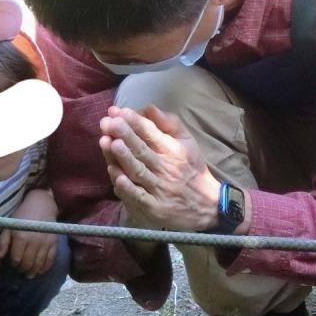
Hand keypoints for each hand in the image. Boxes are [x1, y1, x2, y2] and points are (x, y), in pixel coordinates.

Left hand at [0, 189, 59, 276]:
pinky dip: (45, 267)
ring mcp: (45, 243)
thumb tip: (0, 257)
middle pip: (28, 263)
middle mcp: (34, 242)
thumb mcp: (9, 226)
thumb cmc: (22, 216)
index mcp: (21, 238)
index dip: (13, 265)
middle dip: (23, 269)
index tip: (12, 266)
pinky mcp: (54, 243)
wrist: (42, 205)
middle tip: (20, 271)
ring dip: (34, 271)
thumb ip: (3, 242)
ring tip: (30, 275)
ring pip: (39, 264)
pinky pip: (50, 259)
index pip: (16, 258)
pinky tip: (41, 271)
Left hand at [99, 105, 222, 231]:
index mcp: (173, 150)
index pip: (151, 133)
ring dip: (123, 157)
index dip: (135, 122)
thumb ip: (169, 124)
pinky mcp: (154, 207)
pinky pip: (139, 196)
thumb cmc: (192, 169)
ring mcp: (159, 189)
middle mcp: (166, 168)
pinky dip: (128, 187)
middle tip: (109, 122)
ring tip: (108, 142)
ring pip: (138, 171)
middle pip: (142, 150)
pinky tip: (116, 175)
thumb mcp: (187, 142)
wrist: (207, 205)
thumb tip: (149, 108)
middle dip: (125, 135)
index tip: (119, 111)